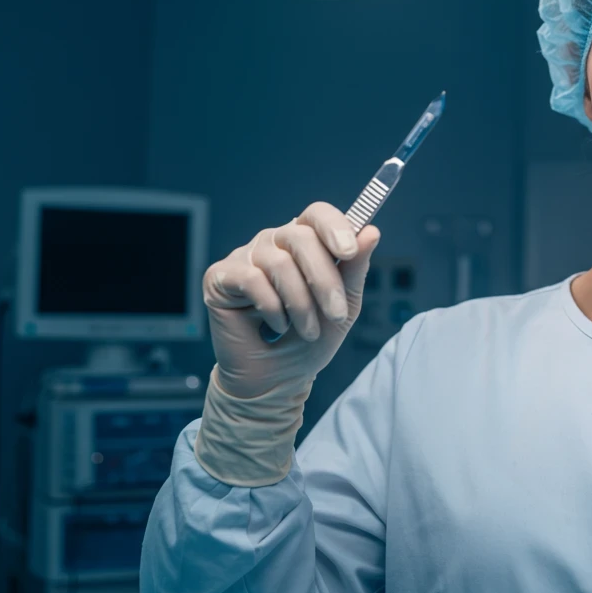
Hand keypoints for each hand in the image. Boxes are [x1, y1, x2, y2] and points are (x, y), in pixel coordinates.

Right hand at [202, 202, 379, 399]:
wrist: (277, 379)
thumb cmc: (310, 339)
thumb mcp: (344, 306)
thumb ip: (355, 268)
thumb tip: (371, 231)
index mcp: (304, 242)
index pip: (317, 214)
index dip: (334, 226)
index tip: (350, 252)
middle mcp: (273, 242)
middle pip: (300, 237)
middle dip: (324, 279)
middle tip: (337, 314)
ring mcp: (245, 256)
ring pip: (279, 262)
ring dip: (301, 304)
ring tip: (309, 332)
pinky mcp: (220, 276)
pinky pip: (251, 279)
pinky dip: (271, 307)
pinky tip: (277, 327)